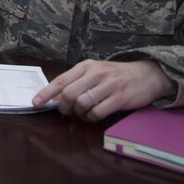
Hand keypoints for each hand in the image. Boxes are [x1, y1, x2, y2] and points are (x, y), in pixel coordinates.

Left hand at [32, 59, 176, 121]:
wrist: (147, 74)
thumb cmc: (115, 75)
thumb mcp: (95, 71)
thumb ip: (76, 81)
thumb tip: (55, 97)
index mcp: (85, 66)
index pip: (60, 80)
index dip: (46, 94)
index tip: (35, 103)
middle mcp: (95, 73)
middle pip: (68, 94)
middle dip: (63, 107)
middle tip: (65, 112)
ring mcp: (108, 85)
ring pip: (81, 104)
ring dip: (79, 114)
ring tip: (83, 113)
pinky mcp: (119, 98)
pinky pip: (97, 112)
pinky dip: (92, 118)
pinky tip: (95, 115)